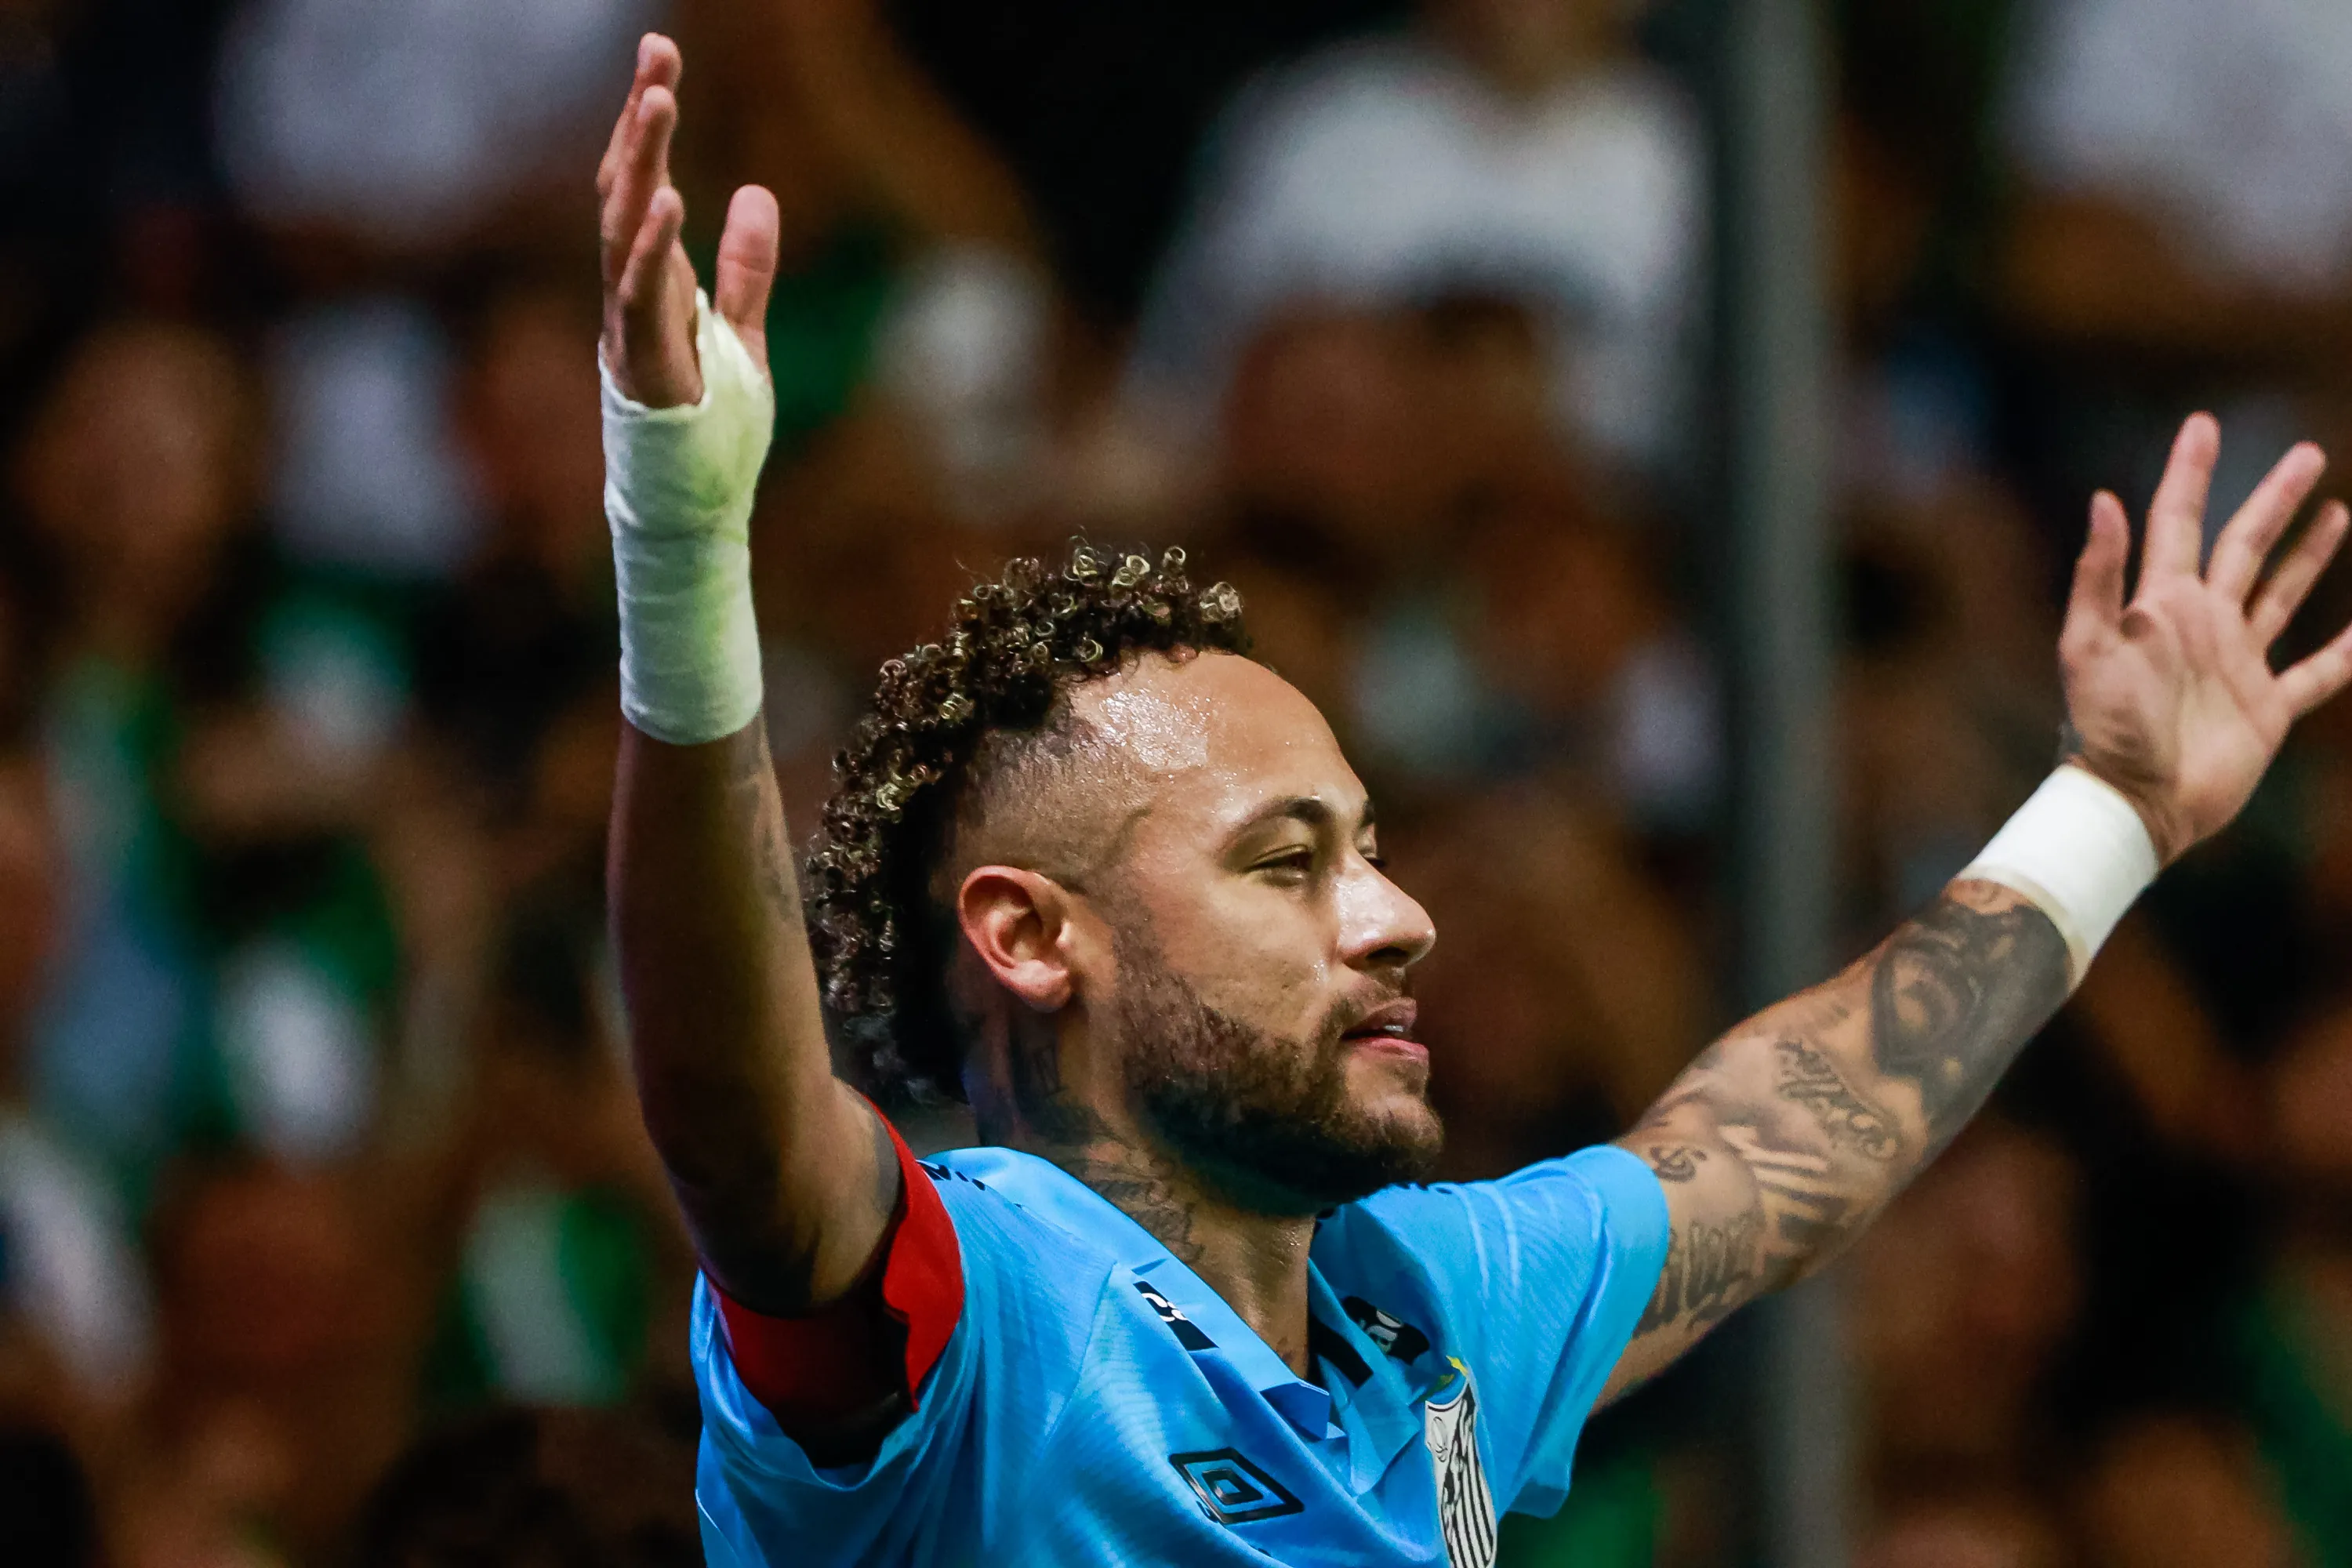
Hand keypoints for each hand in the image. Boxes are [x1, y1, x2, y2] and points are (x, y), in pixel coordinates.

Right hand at [596, 34, 779, 408]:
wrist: (691, 510)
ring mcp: (631, 327)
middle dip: (640, 121)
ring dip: (641, 163)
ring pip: (625, 229)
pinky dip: (652, 248)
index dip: (648, 123)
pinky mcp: (642, 364)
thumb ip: (746, 268)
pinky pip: (640, 296)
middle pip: (627, 190)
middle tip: (656, 50)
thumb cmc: (709, 430)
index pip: (645, 185)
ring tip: (659, 101)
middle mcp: (632, 294)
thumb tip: (757, 191)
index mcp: (653, 282)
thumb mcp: (743, 334)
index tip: (660, 58)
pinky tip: (668, 199)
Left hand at [2062, 413, 2351, 863]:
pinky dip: (2346, 651)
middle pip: (2245, 544)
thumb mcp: (2088, 645)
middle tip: (2308, 453)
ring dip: (2309, 553)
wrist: (2135, 801)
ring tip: (2337, 509)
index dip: (2190, 472)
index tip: (2202, 423)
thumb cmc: (2105, 727)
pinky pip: (2317, 673)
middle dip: (2273, 497)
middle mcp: (2202, 624)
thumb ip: (2099, 575)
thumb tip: (2103, 499)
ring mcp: (2237, 663)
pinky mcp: (2266, 708)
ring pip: (2282, 593)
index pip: (2178, 520)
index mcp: (2161, 603)